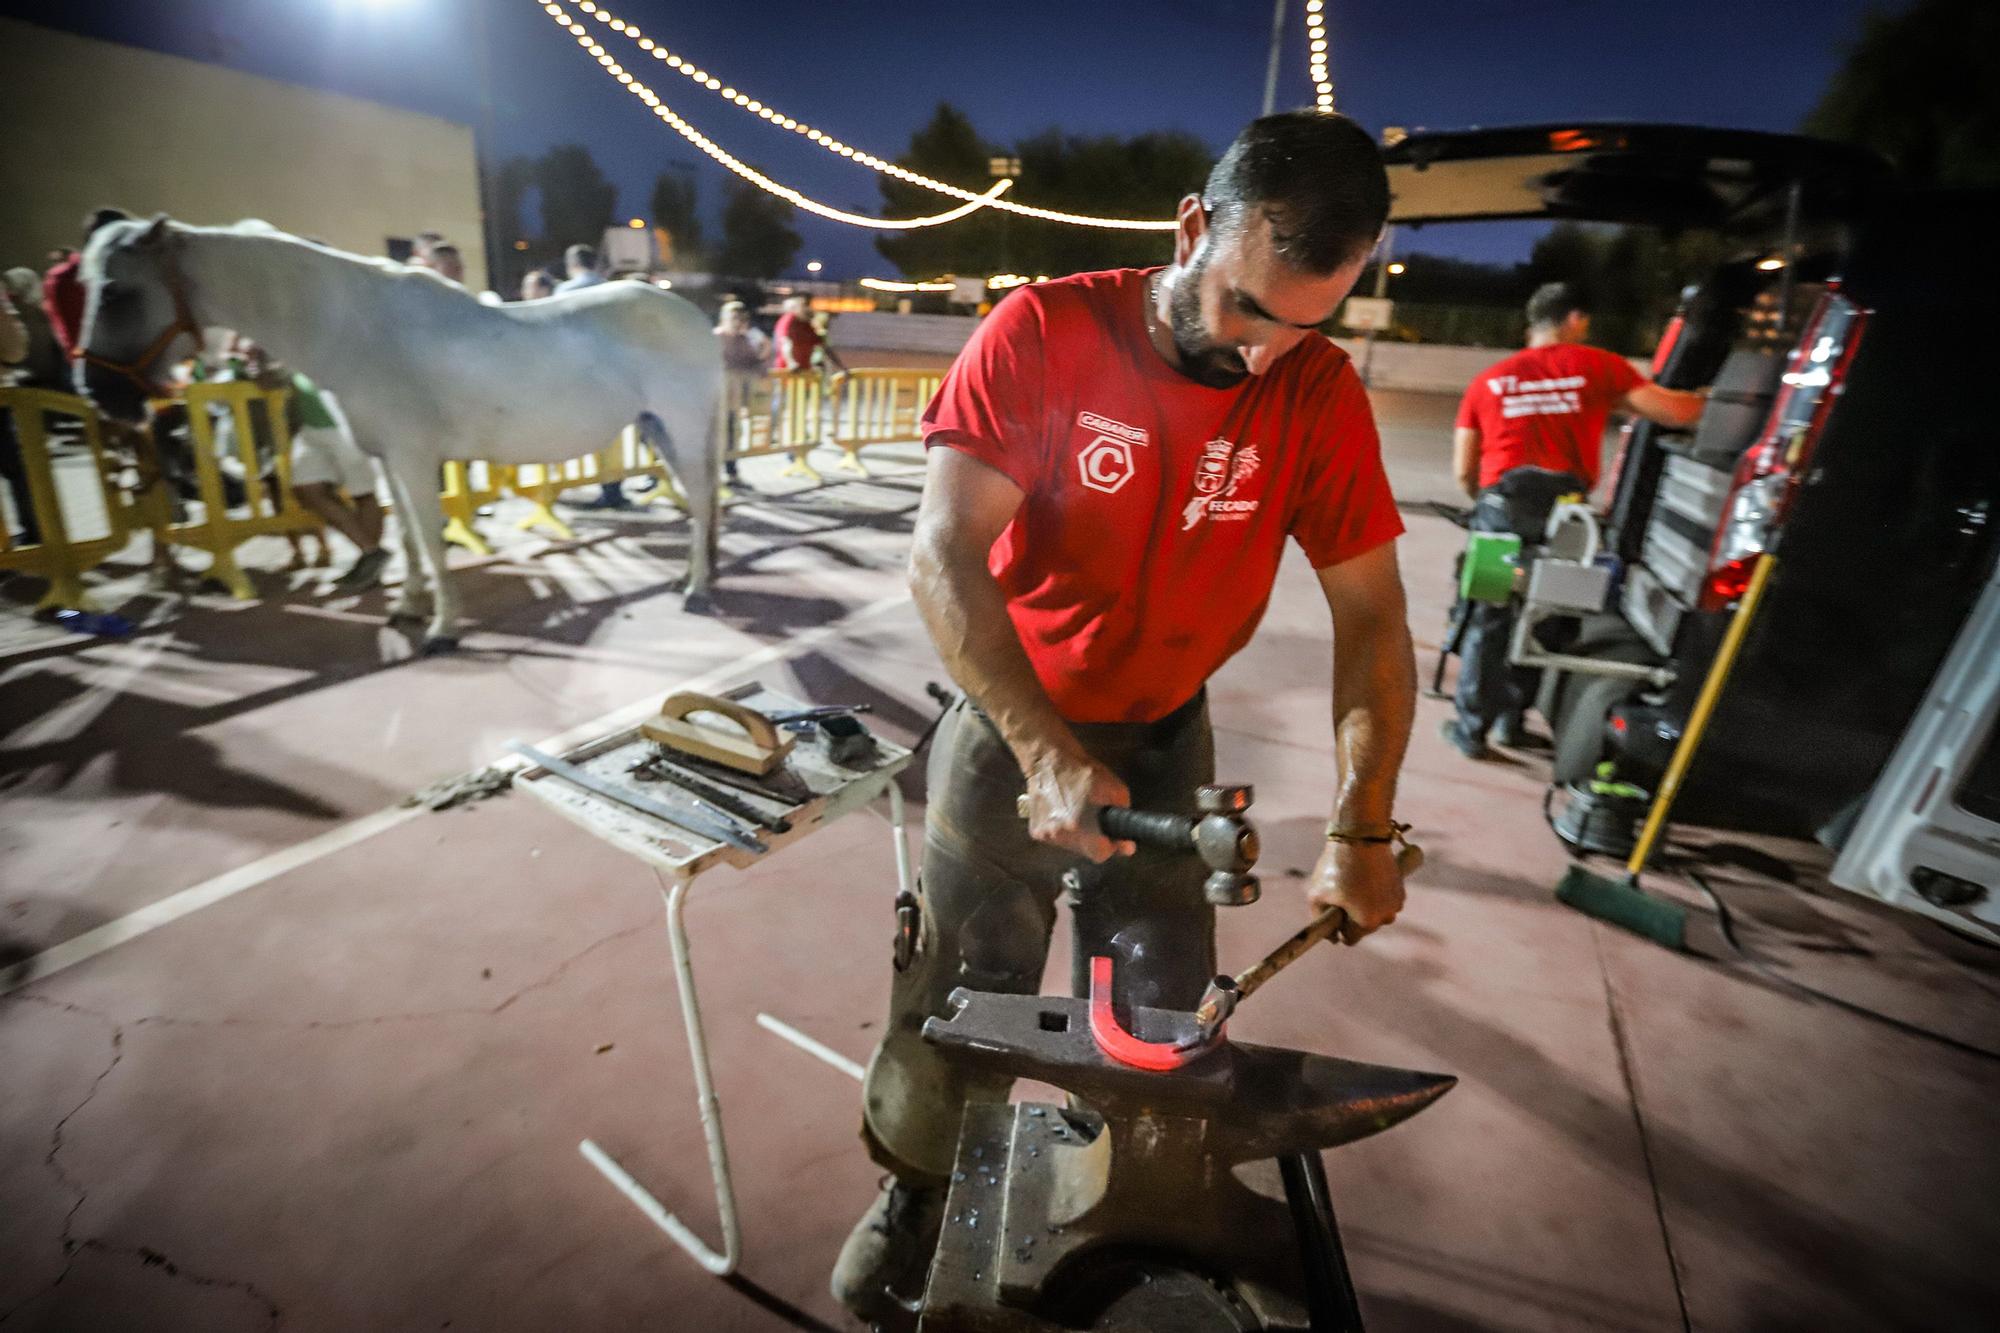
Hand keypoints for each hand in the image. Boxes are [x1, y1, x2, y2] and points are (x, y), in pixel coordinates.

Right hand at [1020, 748, 1134, 862]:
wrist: (1049, 761)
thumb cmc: (1083, 773)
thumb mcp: (1116, 790)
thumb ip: (1124, 819)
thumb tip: (1126, 845)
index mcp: (1080, 827)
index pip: (1101, 854)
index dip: (1111, 845)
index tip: (1113, 836)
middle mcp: (1060, 835)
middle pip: (1086, 850)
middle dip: (1095, 839)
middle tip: (1095, 818)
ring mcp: (1046, 834)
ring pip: (1071, 846)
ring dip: (1078, 835)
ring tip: (1078, 812)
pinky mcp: (1036, 831)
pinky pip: (1056, 838)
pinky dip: (1062, 829)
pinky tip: (1064, 812)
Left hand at [1305, 838, 1405, 943]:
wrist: (1363, 835)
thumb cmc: (1338, 866)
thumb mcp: (1317, 894)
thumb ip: (1318, 919)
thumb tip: (1330, 936)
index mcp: (1367, 922)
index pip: (1349, 939)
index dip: (1336, 928)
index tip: (1331, 911)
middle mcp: (1386, 917)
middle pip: (1363, 927)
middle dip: (1351, 915)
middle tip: (1340, 892)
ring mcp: (1396, 903)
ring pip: (1374, 913)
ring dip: (1363, 905)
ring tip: (1351, 883)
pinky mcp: (1401, 889)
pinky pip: (1383, 900)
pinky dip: (1374, 894)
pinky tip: (1363, 877)